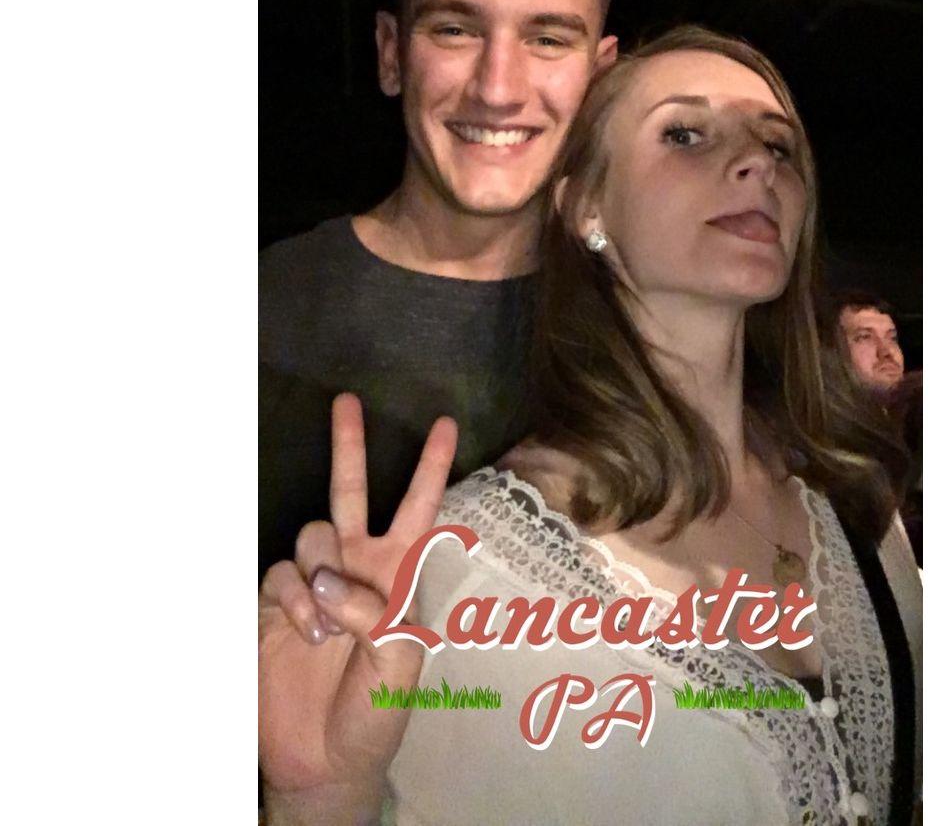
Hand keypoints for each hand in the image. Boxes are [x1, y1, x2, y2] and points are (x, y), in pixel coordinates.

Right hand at [259, 394, 457, 819]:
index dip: (431, 466)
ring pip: (311, 534)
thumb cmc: (378, 709)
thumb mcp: (401, 661)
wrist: (326, 759)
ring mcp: (313, 582)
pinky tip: (303, 631)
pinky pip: (278, 575)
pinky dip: (290, 600)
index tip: (445, 423)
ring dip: (319, 573)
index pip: (418, 507)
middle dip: (350, 445)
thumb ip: (372, 611)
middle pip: (350, 491)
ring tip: (326, 628)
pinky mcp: (273, 605)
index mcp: (399, 571)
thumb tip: (325, 580)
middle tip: (347, 401)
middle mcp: (356, 564)